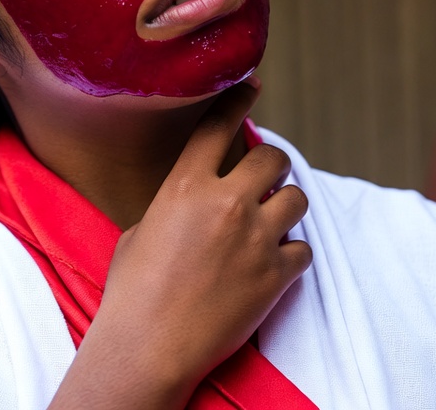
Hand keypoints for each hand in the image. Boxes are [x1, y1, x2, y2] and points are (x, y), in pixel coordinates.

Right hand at [80, 81, 311, 404]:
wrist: (146, 348)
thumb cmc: (132, 291)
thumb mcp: (143, 228)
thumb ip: (177, 203)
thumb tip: (193, 198)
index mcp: (187, 185)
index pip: (219, 124)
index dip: (238, 100)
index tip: (251, 87)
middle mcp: (226, 203)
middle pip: (273, 158)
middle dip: (273, 165)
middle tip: (266, 178)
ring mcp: (255, 239)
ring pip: (297, 198)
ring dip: (288, 204)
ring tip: (274, 219)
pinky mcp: (274, 277)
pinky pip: (303, 250)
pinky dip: (293, 254)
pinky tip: (276, 263)